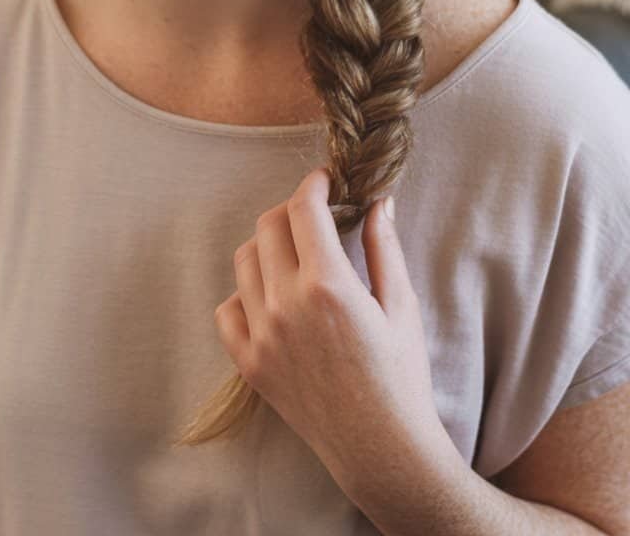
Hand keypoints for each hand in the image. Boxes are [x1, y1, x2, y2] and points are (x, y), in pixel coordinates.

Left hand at [214, 168, 451, 504]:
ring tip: (295, 255)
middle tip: (314, 215)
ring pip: (245, 260)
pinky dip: (245, 294)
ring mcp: (262, 336)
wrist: (382, 450)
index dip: (313, 184)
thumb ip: (383, 246)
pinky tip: (273, 298)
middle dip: (292, 209)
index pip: (303, 209)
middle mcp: (286, 305)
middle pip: (269, 225)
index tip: (325, 180)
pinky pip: (227, 308)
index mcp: (328, 285)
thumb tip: (377, 200)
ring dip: (268, 246)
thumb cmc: (401, 376)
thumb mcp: (402, 304)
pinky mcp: (248, 364)